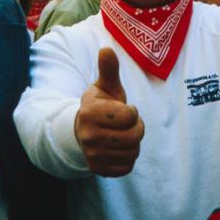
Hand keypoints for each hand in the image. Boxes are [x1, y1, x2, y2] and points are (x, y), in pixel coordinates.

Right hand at [75, 48, 144, 176]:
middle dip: (137, 128)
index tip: (123, 109)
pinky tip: (118, 149)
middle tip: (128, 124)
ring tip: (122, 135)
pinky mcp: (97, 169)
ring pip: (132, 152)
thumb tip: (106, 49)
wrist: (82, 130)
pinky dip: (127, 158)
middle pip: (134, 136)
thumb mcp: (105, 86)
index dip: (132, 111)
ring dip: (133, 143)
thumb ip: (108, 69)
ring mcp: (92, 155)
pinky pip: (127, 167)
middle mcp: (88, 135)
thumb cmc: (100, 105)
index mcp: (89, 112)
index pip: (130, 115)